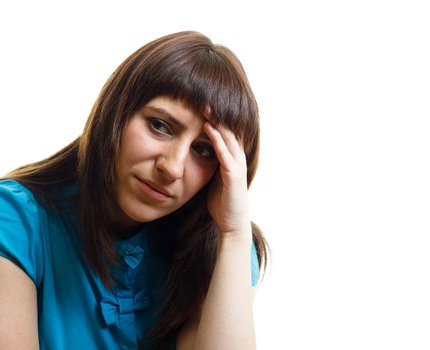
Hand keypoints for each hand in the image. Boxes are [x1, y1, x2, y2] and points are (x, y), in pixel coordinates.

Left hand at [203, 117, 250, 238]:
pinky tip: (209, 129)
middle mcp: (237, 159)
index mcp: (231, 159)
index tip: (200, 105)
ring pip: (229, 138)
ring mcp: (238, 166)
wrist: (232, 225)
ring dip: (218, 122)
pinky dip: (218, 140)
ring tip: (206, 107)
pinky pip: (226, 154)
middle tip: (203, 98)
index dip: (215, 119)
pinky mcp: (234, 176)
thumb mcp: (211, 179)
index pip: (224, 133)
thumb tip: (193, 156)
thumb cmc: (221, 203)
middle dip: (217, 114)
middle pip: (229, 130)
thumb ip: (207, 165)